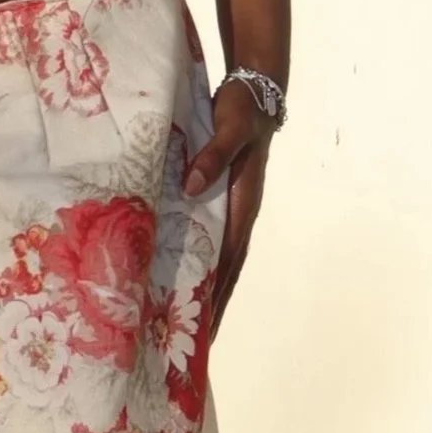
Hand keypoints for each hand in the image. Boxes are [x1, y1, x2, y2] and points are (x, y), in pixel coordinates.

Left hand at [183, 80, 274, 335]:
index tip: (207, 329)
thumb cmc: (242, 108)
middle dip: (211, 306)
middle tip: (193, 344)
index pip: (229, 261)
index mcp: (242, 204)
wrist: (254, 88)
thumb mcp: (229, 128)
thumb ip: (212, 155)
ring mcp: (228, 207)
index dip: (218, 296)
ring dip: (203, 287)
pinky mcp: (217, 197)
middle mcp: (237, 213)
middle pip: (224, 270)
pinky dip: (195, 259)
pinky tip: (176, 271)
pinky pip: (206, 236)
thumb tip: (191, 188)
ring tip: (183, 321)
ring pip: (216, 257)